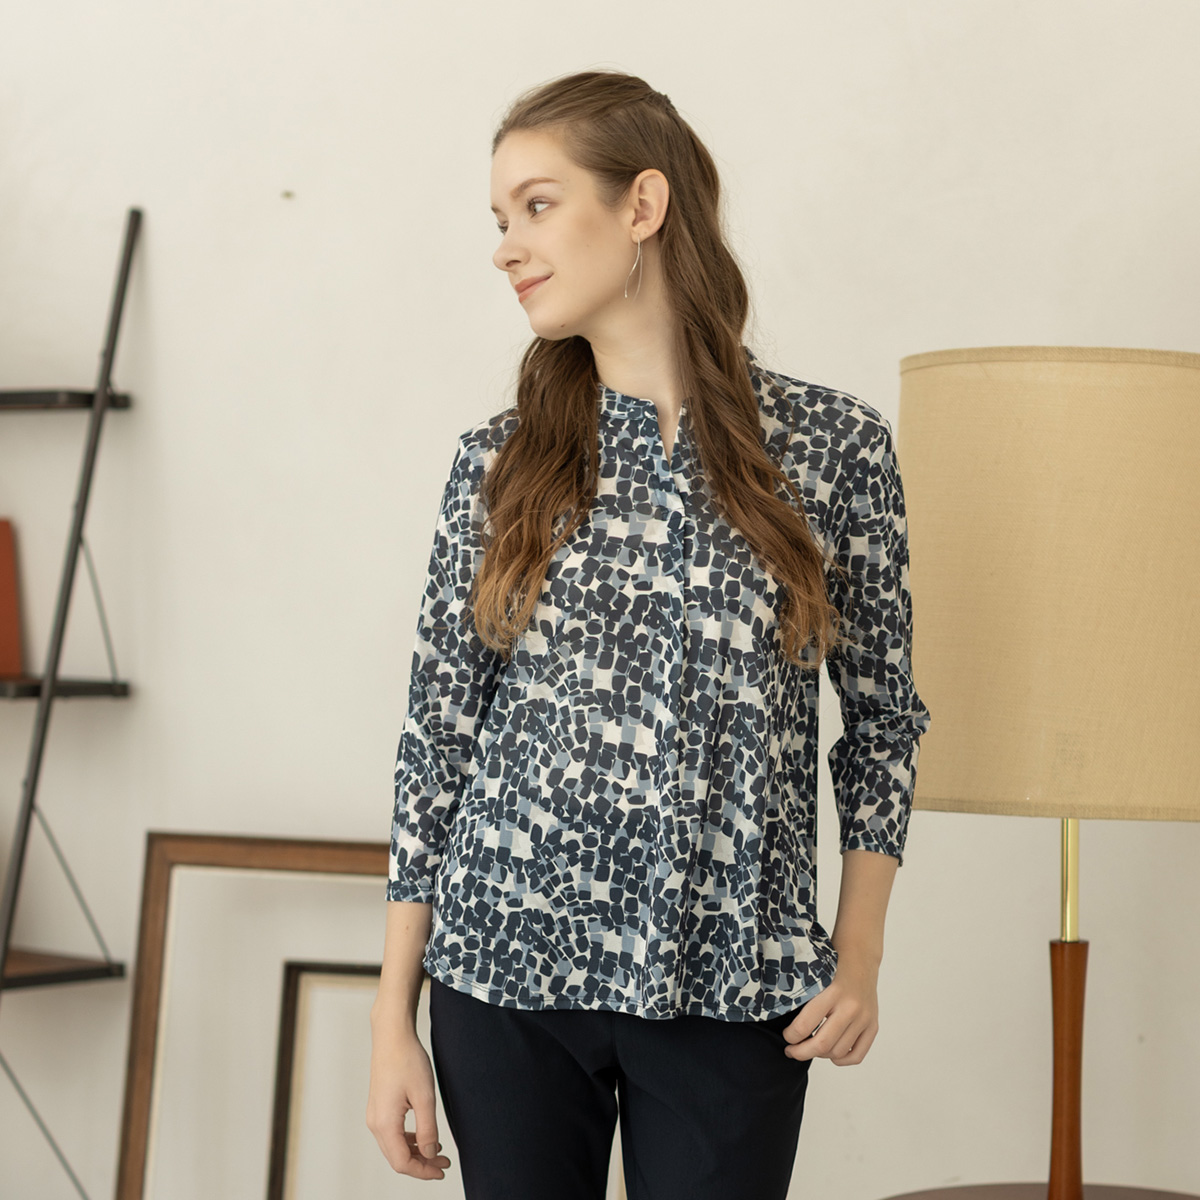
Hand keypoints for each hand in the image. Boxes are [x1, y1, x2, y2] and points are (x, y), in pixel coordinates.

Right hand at [366, 1023, 452, 1178]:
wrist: (392, 1036)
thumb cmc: (407, 1060)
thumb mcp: (425, 1097)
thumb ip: (427, 1129)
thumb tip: (430, 1154)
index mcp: (384, 1123)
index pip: (402, 1162)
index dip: (423, 1171)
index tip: (442, 1169)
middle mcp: (375, 1123)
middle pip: (397, 1158)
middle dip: (421, 1164)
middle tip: (444, 1163)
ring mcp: (375, 1115)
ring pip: (394, 1147)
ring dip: (416, 1152)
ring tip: (438, 1150)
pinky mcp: (379, 1107)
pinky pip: (392, 1133)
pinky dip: (408, 1140)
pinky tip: (424, 1135)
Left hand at [781, 950, 879, 1065]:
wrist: (860, 957)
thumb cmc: (833, 966)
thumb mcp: (814, 976)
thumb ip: (803, 999)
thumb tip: (787, 1027)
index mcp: (831, 992)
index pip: (804, 1026)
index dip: (790, 1036)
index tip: (786, 1036)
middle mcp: (850, 1007)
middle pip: (821, 1045)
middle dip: (800, 1052)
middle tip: (791, 1050)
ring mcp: (864, 1018)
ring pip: (838, 1052)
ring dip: (820, 1055)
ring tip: (810, 1046)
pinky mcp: (873, 1025)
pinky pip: (857, 1055)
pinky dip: (841, 1060)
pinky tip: (830, 1052)